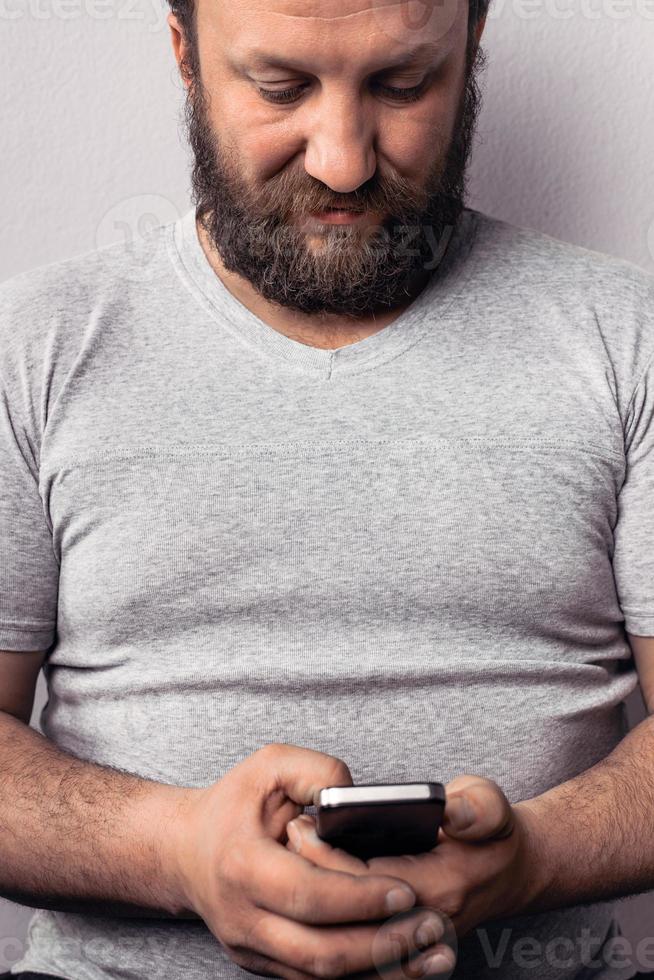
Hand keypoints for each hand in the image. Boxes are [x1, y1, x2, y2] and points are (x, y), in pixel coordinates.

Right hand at [167, 743, 450, 978]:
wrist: (185, 851)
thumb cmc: (232, 804)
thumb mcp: (270, 766)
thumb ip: (318, 773)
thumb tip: (360, 798)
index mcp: (243, 865)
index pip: (308, 895)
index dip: (360, 898)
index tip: (406, 891)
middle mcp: (243, 918)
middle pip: (320, 952)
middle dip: (383, 945)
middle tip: (432, 927)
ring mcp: (251, 948)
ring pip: (321, 978)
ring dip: (381, 971)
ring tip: (433, 954)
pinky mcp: (263, 963)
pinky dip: (361, 977)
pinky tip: (403, 965)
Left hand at [285, 775, 543, 954]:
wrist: (509, 873)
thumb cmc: (494, 833)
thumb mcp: (490, 806)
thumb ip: (475, 807)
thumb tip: (450, 812)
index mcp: (441, 887)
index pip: (366, 879)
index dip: (327, 854)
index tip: (302, 823)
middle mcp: (421, 922)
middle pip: (346, 910)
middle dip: (310, 873)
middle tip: (288, 833)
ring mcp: (411, 941)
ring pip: (345, 933)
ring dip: (313, 899)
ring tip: (291, 856)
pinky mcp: (401, 946)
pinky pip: (353, 948)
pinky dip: (326, 921)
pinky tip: (306, 892)